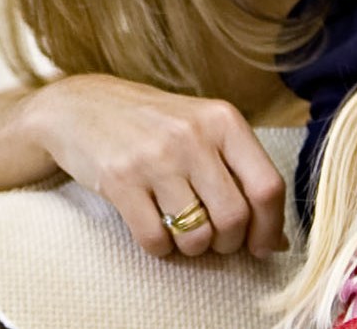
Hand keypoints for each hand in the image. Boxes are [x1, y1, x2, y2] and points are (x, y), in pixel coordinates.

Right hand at [24, 73, 284, 258]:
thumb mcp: (201, 130)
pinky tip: (154, 229)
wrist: (79, 106)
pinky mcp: (120, 180)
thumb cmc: (150, 124)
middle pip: (234, 218)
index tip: (262, 245)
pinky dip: (160, 248)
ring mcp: (154, 158)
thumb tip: (277, 242)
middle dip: (228, 242)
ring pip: (197, 236)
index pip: (267, 186)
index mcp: (222, 120)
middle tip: (214, 238)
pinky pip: (155, 239)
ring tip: (181, 230)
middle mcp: (192, 136)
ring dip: (193, 248)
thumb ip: (240, 175)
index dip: (269, 227)